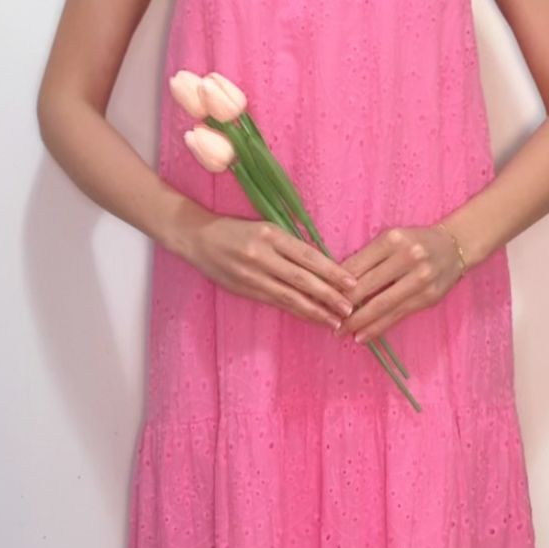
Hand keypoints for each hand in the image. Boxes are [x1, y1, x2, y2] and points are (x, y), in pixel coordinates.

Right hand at [185, 213, 358, 329]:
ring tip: (334, 321)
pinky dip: (296, 311)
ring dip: (314, 310)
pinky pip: (275, 303)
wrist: (197, 238)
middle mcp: (261, 255)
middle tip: (349, 308)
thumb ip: (289, 244)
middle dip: (328, 296)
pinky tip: (310, 317)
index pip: (308, 256)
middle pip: (302, 279)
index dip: (331, 271)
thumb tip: (323, 265)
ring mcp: (251, 275)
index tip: (351, 283)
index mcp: (270, 234)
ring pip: (289, 296)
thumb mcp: (264, 226)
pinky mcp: (244, 290)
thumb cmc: (235, 229)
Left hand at [334, 225, 464, 343]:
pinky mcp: (428, 298)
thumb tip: (336, 284)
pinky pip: (397, 316)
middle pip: (367, 286)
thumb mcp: (390, 240)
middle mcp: (408, 257)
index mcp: (392, 239)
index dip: (336, 285)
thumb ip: (367, 258)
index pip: (357, 266)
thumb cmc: (414, 243)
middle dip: (344, 306)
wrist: (455, 247)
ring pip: (382, 305)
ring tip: (341, 331)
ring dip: (358, 322)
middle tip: (326, 318)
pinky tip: (363, 336)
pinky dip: (377, 328)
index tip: (321, 298)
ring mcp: (420, 279)